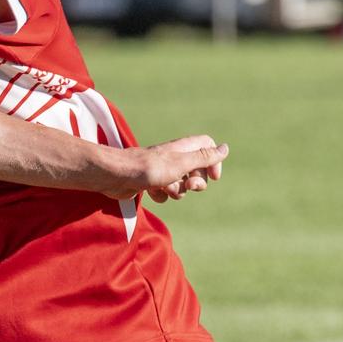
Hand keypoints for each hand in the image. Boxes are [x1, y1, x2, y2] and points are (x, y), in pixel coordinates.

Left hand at [104, 135, 228, 202]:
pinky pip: (165, 193)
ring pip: (182, 185)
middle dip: (196, 183)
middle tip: (188, 187)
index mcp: (182, 148)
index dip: (214, 161)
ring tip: (165, 187)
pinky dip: (161, 195)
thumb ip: (204, 157)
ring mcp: (161, 170)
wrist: (116, 176)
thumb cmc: (149, 168)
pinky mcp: (150, 182)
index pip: (207, 146)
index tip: (214, 177)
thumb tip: (226, 148)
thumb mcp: (182, 163)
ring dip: (177, 191)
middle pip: (197, 170)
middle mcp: (173, 157)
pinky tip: (151, 192)